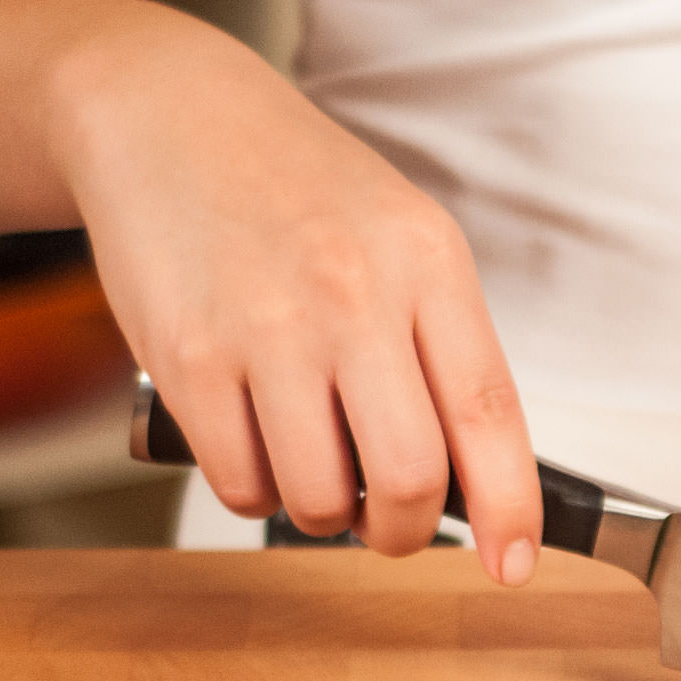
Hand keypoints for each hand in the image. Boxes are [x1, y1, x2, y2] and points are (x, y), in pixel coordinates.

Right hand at [52, 23, 540, 572]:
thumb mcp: (403, 239)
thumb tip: (475, 482)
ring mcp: (267, 327)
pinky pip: (239, 483)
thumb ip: (444, 347)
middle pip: (411, 478)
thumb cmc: (300, 192)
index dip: (510, 508)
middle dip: (406, 531)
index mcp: (428, 263)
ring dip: (323, 513)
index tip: (514, 566)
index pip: (490, 413)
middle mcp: (354, 294)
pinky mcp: (188, 358)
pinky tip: (254, 435)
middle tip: (390, 523)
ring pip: (319, 498)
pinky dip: (254, 488)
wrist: (167, 114)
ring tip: (313, 459)